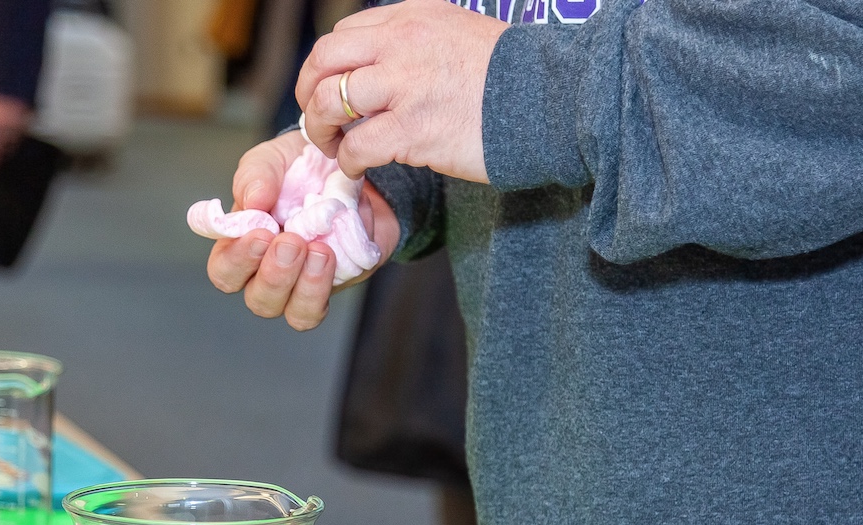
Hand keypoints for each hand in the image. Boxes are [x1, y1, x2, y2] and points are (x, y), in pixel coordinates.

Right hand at [205, 131, 399, 330]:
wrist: (346, 170)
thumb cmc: (296, 169)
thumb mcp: (272, 160)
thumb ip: (256, 177)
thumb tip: (254, 201)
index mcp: (241, 247)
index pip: (224, 271)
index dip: (238, 260)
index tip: (261, 233)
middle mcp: (268, 275)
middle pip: (260, 300)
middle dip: (275, 274)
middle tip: (292, 241)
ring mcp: (302, 286)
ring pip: (296, 314)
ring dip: (305, 287)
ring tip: (319, 251)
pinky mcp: (334, 287)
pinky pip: (325, 305)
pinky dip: (328, 285)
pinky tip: (334, 254)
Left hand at [296, 0, 506, 180]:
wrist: (553, 100)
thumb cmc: (511, 77)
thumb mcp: (457, 34)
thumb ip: (415, 45)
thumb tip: (379, 69)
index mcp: (411, 17)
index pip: (344, 35)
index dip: (328, 67)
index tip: (331, 91)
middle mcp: (401, 43)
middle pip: (323, 60)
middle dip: (308, 93)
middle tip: (317, 119)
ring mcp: (405, 85)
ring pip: (329, 101)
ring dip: (320, 130)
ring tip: (333, 147)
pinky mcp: (413, 129)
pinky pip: (356, 146)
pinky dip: (347, 162)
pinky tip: (358, 169)